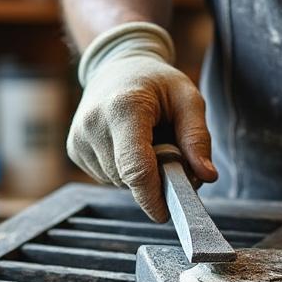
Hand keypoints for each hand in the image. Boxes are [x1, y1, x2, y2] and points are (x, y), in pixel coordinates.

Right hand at [68, 21, 216, 221]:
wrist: (116, 68)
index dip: (153, 197)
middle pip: (130, 179)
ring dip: (141, 175)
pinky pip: (108, 177)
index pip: (136, 168)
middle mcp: (94, 124)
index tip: (167, 213)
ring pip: (119, 182)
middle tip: (170, 153)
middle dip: (156, 179)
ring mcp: (79, 139)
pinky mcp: (75, 150)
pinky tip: (128, 146)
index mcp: (124, 107)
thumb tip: (206, 177)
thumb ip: (198, 137)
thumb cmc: (157, 83)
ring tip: (148, 143)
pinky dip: (125, 171)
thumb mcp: (188, 98)